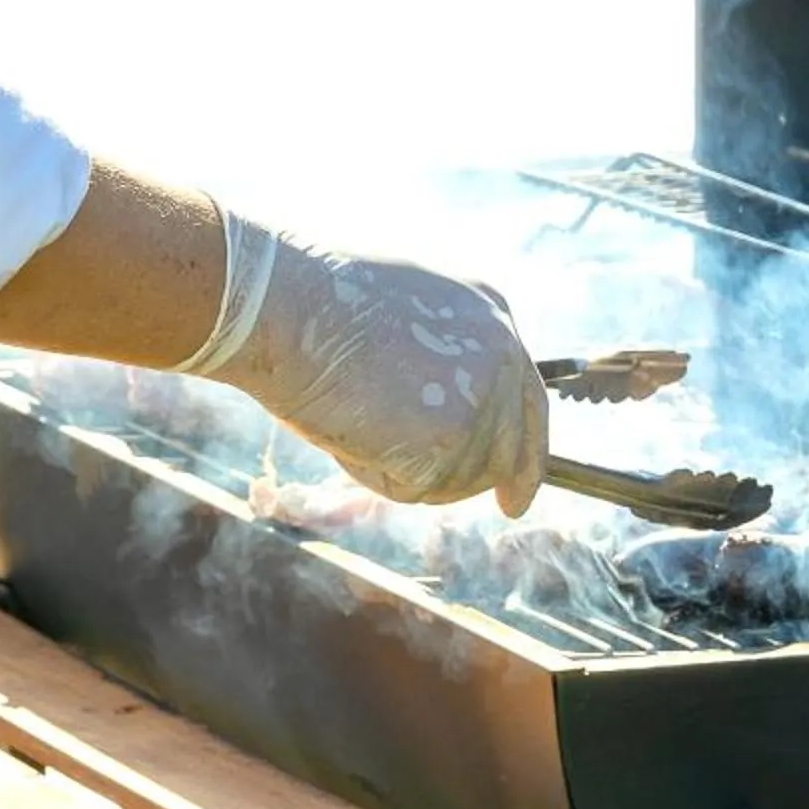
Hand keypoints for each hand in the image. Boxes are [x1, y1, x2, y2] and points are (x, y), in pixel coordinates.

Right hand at [179, 220, 546, 516]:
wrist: (281, 301)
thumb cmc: (311, 300)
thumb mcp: (398, 311)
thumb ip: (436, 356)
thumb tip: (435, 413)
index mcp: (490, 313)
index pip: (527, 399)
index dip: (526, 452)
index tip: (517, 496)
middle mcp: (498, 353)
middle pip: (507, 450)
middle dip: (489, 482)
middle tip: (499, 508)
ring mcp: (477, 396)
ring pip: (458, 478)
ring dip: (408, 469)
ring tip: (359, 419)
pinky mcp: (448, 436)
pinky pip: (416, 487)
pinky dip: (377, 475)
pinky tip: (350, 431)